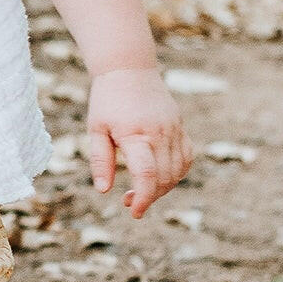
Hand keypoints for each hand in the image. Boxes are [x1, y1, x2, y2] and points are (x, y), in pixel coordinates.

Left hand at [87, 67, 190, 217]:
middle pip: (164, 178)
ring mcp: (174, 129)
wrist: (129, 68)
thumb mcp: (96, 129)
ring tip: (141, 190)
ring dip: (163, 188)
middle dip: (150, 197)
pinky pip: (186, 159)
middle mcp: (160, 133)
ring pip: (178, 172)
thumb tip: (104, 190)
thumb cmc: (107, 100)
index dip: (144, 199)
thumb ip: (100, 160)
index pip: (148, 175)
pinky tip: (160, 177)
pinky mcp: (180, 127)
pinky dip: (177, 174)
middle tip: (129, 201)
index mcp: (136, 134)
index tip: (134, 212)